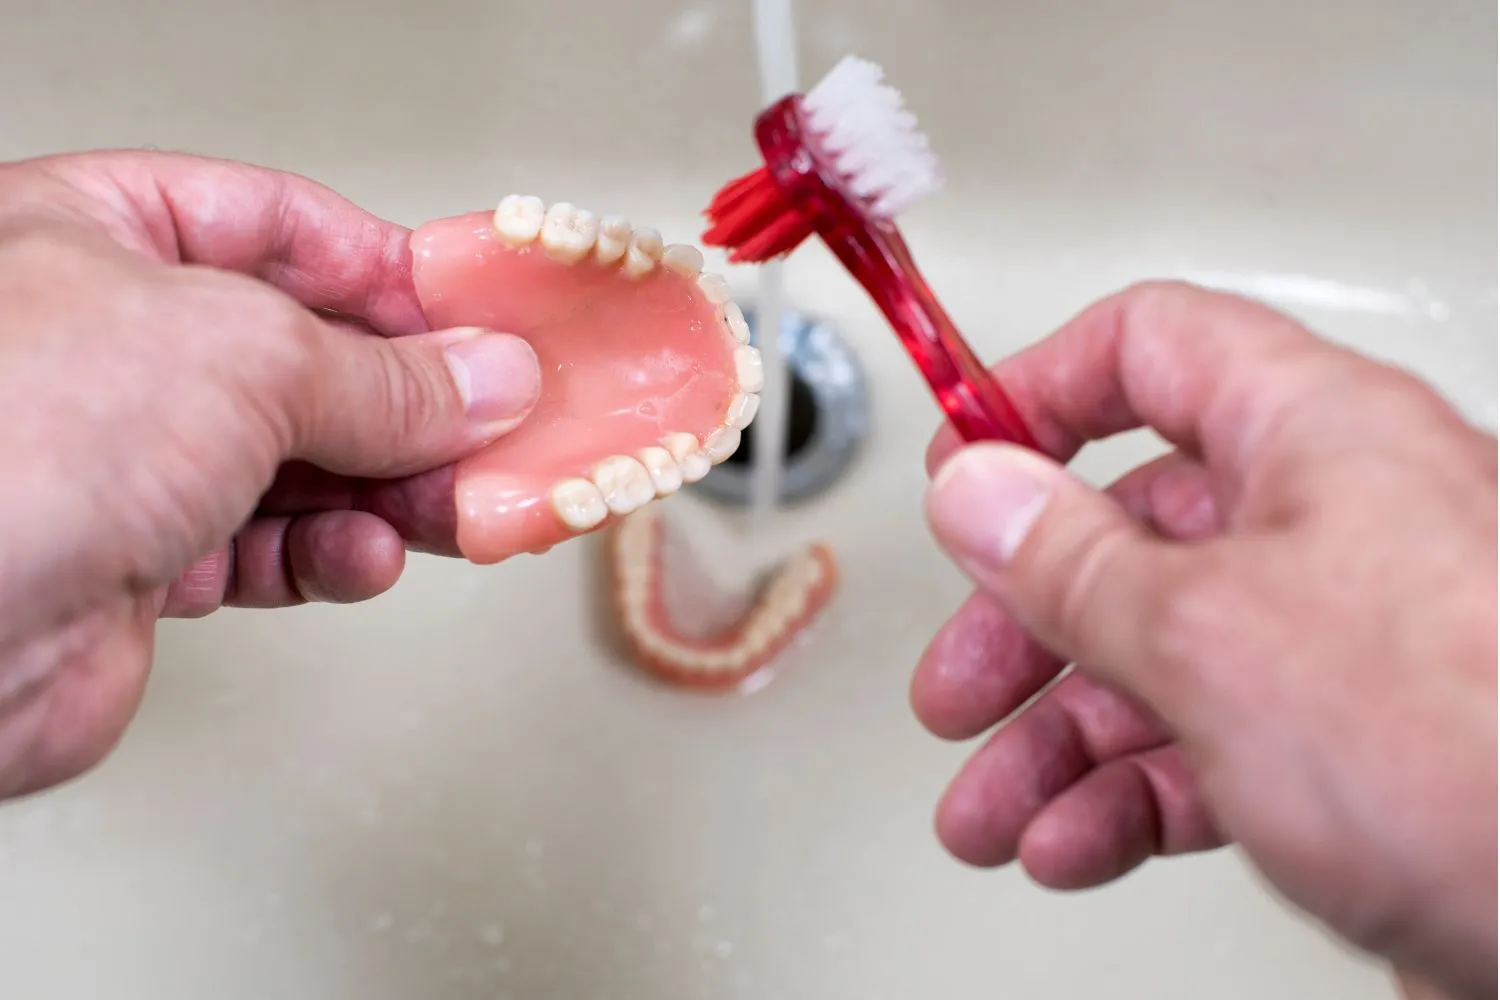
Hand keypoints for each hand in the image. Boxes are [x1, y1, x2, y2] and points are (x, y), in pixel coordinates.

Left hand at [0, 151, 540, 800]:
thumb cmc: (12, 446)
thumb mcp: (244, 357)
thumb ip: (384, 374)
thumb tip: (483, 379)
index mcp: (92, 236)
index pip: (279, 225)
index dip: (389, 273)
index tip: (478, 322)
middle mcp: (103, 341)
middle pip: (303, 355)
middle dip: (407, 400)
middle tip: (492, 427)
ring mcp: (121, 453)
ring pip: (298, 460)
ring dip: (386, 487)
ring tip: (454, 503)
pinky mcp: (140, 559)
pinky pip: (268, 546)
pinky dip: (331, 555)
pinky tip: (366, 556)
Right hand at [917, 282, 1495, 998]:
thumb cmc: (1480, 745)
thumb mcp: (1213, 635)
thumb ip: (1072, 560)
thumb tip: (980, 492)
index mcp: (1317, 435)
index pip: (1150, 350)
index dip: (1038, 394)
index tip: (962, 465)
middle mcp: (1335, 523)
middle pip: (1131, 535)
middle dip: (1024, 625)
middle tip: (960, 688)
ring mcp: (1347, 642)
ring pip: (1159, 660)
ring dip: (1058, 742)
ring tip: (995, 812)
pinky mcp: (1359, 748)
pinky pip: (1209, 748)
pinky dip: (1127, 798)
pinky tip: (1076, 843)